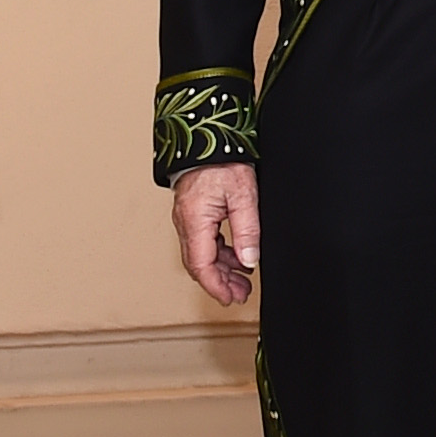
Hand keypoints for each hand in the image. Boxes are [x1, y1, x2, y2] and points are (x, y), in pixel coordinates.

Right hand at [172, 164, 260, 305]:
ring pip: (202, 254)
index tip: (230, 299)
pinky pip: (205, 241)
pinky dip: (220, 254)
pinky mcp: (194, 213)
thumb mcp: (243, 195)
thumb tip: (249, 261)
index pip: (201, 265)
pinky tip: (237, 257)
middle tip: (240, 294)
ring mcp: (188, 218)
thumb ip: (247, 229)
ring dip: (222, 270)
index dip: (215, 286)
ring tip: (243, 281)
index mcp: (194, 221)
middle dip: (220, 283)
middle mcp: (186, 223)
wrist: (209, 137)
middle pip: (199, 264)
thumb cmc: (223, 161)